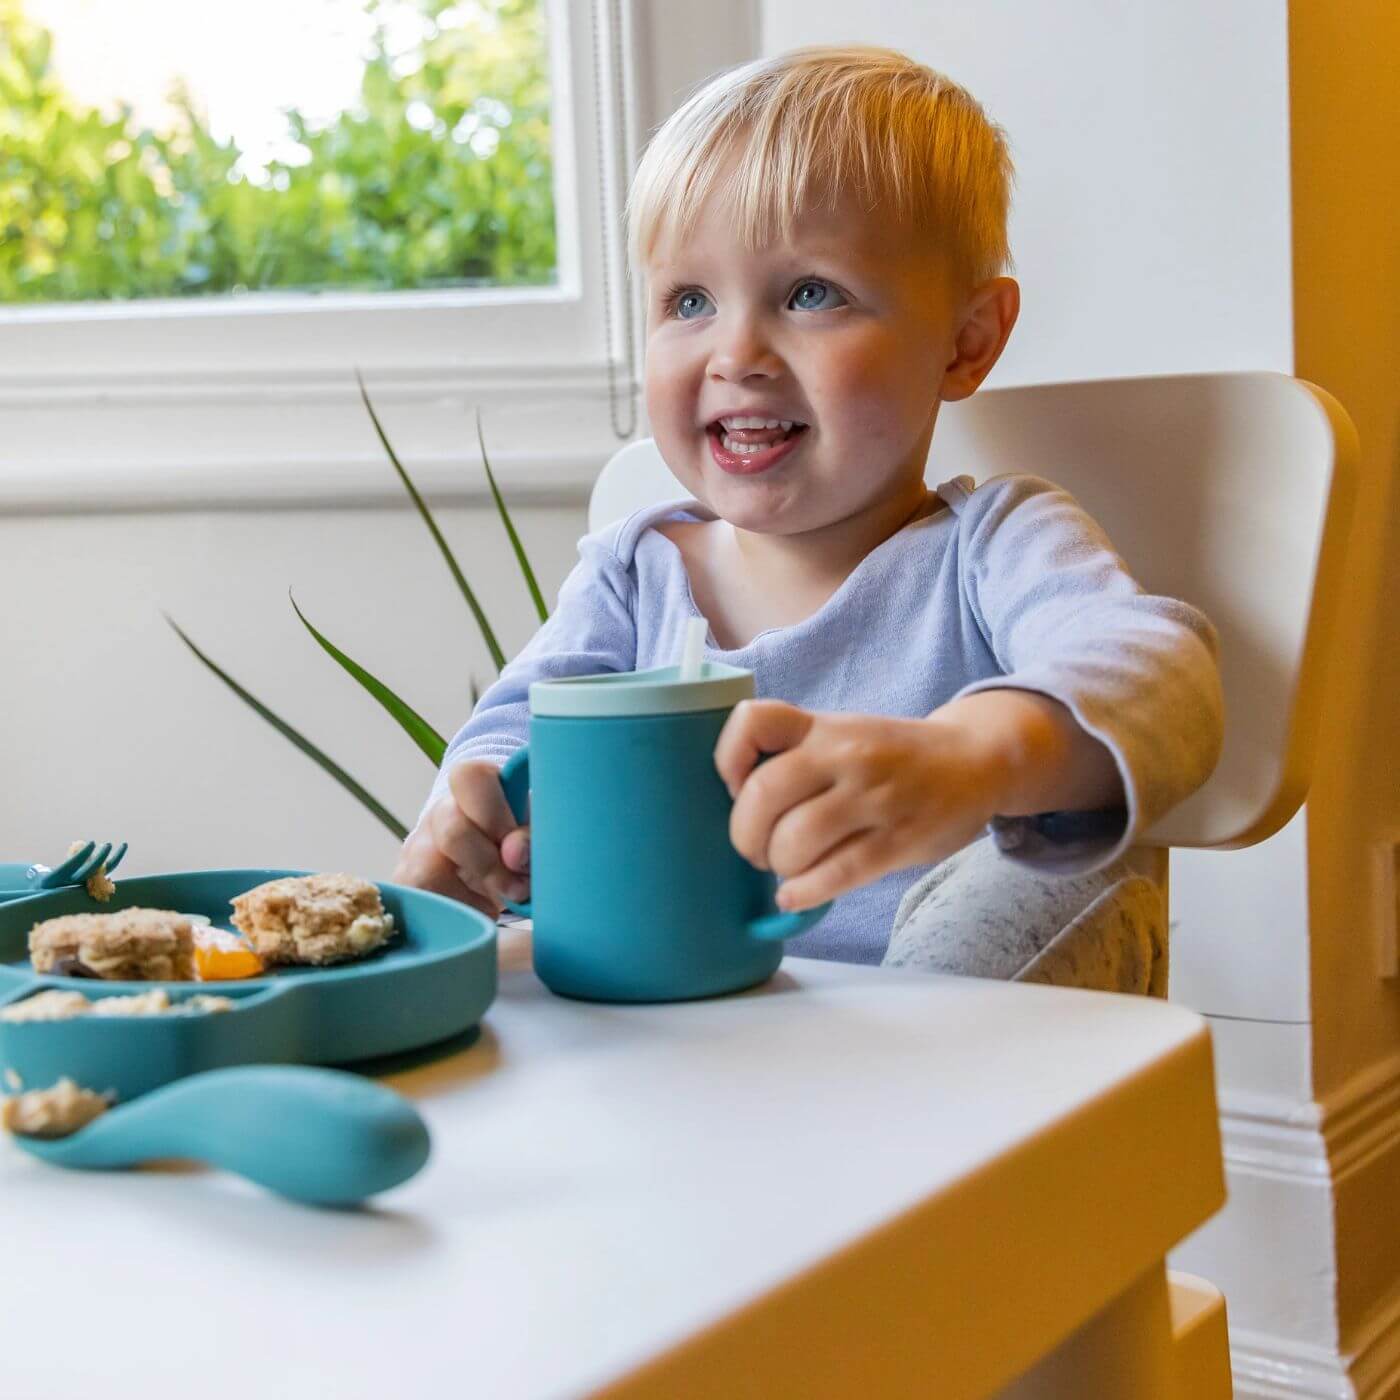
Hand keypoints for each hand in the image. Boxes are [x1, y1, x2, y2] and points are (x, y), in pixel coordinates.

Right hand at [392, 760, 531, 916]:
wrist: (495, 862)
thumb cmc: (518, 840)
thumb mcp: (535, 832)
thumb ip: (530, 838)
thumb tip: (515, 854)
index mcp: (475, 786)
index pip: (471, 778)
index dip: (494, 813)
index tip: (518, 847)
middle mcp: (441, 811)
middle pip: (452, 831)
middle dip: (490, 866)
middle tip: (519, 888)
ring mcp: (418, 846)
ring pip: (425, 871)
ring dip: (468, 897)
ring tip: (495, 905)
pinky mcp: (407, 880)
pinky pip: (418, 901)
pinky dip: (453, 913)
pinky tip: (477, 912)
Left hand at [714, 701, 1010, 911]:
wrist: (976, 761)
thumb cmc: (891, 756)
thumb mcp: (842, 735)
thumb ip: (792, 755)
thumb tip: (733, 802)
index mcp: (822, 727)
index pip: (754, 721)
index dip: (727, 758)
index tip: (734, 785)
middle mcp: (845, 755)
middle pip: (763, 794)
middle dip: (745, 835)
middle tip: (756, 848)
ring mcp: (873, 798)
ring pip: (795, 840)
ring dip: (778, 865)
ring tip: (786, 867)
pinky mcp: (898, 841)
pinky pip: (835, 873)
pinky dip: (803, 892)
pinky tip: (795, 894)